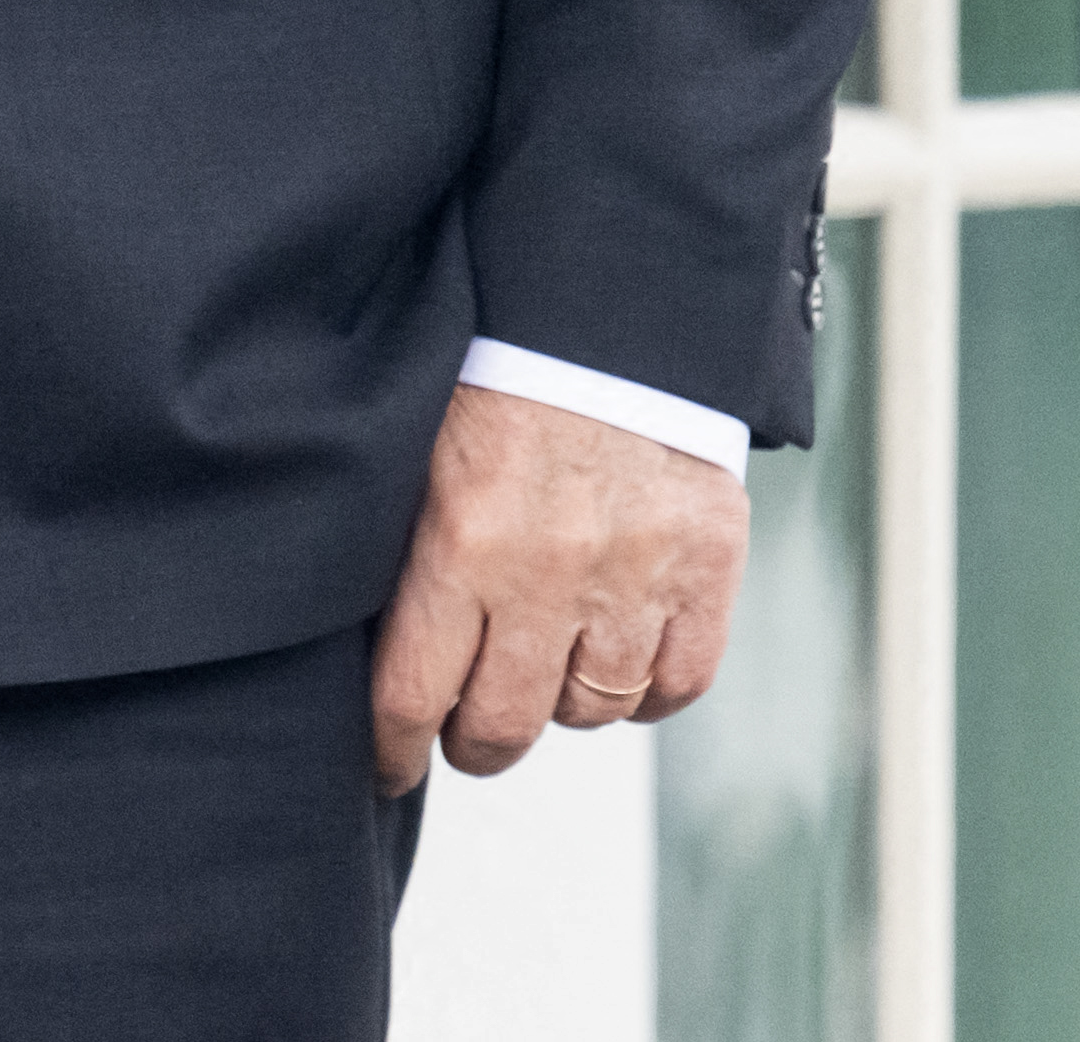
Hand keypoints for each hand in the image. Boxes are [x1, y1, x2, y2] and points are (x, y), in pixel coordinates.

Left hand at [370, 379, 748, 788]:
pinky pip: (675, 687)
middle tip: (466, 728)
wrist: (611, 314)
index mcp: (459, 541)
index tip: (389, 764)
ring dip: (559, 703)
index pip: (412, 695)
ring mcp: (635, 577)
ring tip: (542, 668)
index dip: (394, 748)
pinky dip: (645, 689)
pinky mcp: (707, 570)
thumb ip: (406, 551)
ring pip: (589, 711)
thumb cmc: (495, 374)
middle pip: (503, 725)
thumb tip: (372, 651)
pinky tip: (616, 656)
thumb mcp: (419, 451)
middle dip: (475, 740)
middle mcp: (547, 573)